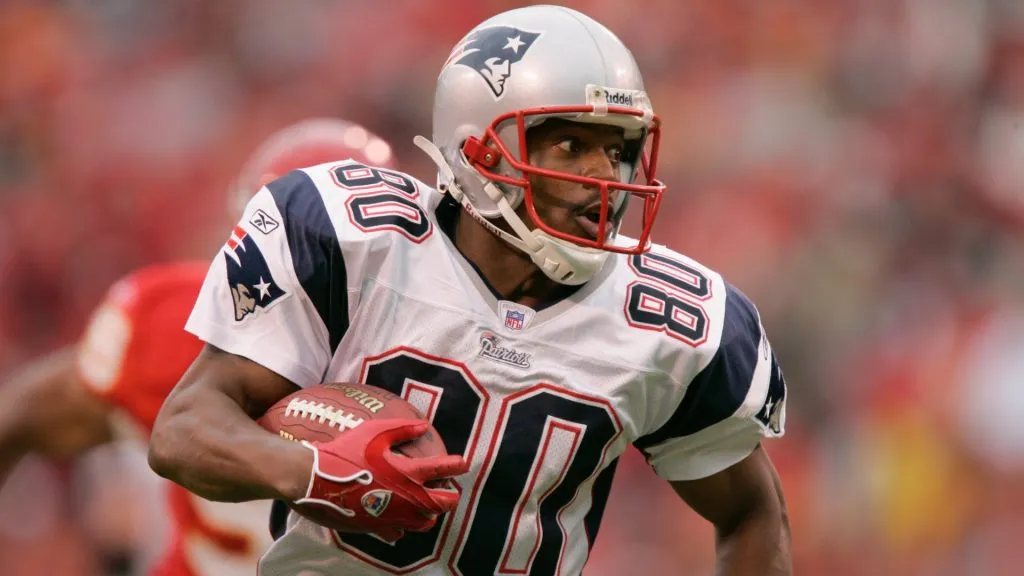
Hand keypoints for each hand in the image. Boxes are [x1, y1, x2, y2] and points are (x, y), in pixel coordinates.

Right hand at [290, 418, 466, 535]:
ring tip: (428, 508)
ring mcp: (391, 516)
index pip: (442, 470)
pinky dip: (402, 528)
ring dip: (430, 515)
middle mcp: (406, 498)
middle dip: (451, 498)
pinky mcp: (375, 528)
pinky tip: (399, 521)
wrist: (313, 479)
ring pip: (423, 523)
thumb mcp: (374, 432)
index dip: (456, 466)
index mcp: (408, 473)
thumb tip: (424, 426)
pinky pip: (396, 534)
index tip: (464, 463)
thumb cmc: (343, 451)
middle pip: (441, 504)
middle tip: (452, 492)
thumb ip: (403, 429)